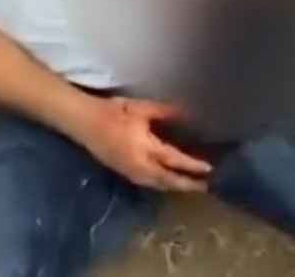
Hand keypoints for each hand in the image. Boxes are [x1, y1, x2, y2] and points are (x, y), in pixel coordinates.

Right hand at [79, 96, 210, 191]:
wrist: (83, 122)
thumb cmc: (112, 111)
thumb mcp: (140, 108)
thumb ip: (164, 112)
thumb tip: (189, 113)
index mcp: (144, 148)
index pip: (174, 160)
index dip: (192, 166)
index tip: (210, 170)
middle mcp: (140, 166)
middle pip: (168, 180)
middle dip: (188, 184)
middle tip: (207, 186)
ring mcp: (131, 173)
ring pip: (159, 185)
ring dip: (176, 186)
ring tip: (192, 186)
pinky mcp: (124, 173)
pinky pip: (149, 184)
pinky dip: (163, 184)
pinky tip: (169, 181)